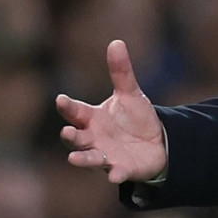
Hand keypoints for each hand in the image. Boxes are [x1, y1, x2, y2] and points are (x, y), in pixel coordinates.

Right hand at [57, 40, 167, 183]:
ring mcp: (105, 155)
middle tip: (68, 132)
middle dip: (71, 136)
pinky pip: (115, 173)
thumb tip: (117, 41)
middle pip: (76, 138)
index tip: (61, 99)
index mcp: (92, 119)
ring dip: (82, 159)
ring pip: (89, 158)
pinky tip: (114, 176)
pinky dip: (114, 175)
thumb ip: (121, 71)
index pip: (75, 112)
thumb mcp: (130, 93)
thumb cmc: (134, 118)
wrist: (156, 141)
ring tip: (74, 159)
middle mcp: (93, 138)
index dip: (68, 106)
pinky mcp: (121, 169)